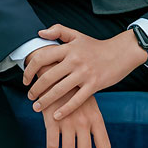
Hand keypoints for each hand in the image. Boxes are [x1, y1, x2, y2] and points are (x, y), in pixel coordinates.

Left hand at [23, 24, 146, 119]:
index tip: (25, 79)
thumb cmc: (97, 46)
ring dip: (45, 101)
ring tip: (37, 107)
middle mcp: (75, 60)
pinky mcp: (94, 84)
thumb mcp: (77, 36)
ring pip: (59, 90)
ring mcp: (85, 73)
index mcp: (68, 48)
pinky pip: (77, 100)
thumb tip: (40, 33)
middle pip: (48, 77)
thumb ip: (58, 31)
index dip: (29, 69)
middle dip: (35, 89)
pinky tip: (56, 116)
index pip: (42, 58)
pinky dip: (65, 109)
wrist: (122, 52)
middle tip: (30, 97)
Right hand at [41, 85, 110, 147]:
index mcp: (96, 118)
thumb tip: (95, 143)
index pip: (104, 146)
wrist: (56, 73)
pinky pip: (53, 146)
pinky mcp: (52, 121)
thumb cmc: (73, 91)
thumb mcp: (89, 104)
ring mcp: (68, 122)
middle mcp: (84, 122)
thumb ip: (92, 122)